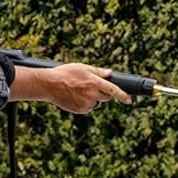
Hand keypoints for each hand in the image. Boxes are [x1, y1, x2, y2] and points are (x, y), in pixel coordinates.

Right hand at [9, 62, 130, 114]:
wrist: (48, 85)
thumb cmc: (64, 73)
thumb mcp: (82, 67)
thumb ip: (98, 71)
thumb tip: (110, 73)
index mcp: (93, 81)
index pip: (112, 89)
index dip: (122, 95)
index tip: (129, 100)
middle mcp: (91, 93)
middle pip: (106, 97)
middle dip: (104, 93)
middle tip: (92, 86)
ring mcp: (85, 103)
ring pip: (96, 103)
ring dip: (93, 98)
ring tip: (79, 90)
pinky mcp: (80, 110)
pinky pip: (88, 108)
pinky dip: (85, 104)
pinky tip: (75, 96)